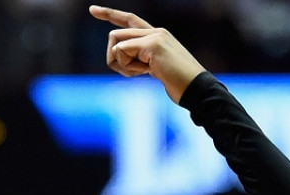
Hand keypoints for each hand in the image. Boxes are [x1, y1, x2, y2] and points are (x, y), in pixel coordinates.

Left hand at [89, 5, 205, 102]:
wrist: (197, 89)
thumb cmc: (178, 84)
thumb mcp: (156, 69)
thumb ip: (141, 59)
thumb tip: (119, 52)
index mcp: (157, 35)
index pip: (129, 20)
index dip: (110, 14)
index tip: (92, 10)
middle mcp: (156, 31)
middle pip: (115, 35)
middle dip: (115, 59)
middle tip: (135, 74)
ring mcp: (155, 36)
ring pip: (116, 42)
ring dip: (123, 64)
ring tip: (143, 73)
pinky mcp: (153, 44)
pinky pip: (123, 51)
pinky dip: (128, 67)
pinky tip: (146, 72)